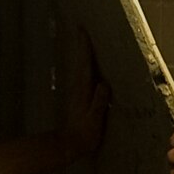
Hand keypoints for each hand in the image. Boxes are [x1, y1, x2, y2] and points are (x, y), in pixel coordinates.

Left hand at [58, 30, 110, 166]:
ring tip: (84, 41)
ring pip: (80, 67)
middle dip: (81, 45)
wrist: (69, 145)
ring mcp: (76, 92)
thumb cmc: (84, 134)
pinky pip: (81, 76)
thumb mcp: (94, 119)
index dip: (84, 48)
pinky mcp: (77, 98)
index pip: (85, 64)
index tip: (83, 32)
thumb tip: (104, 83)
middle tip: (81, 29)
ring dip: (81, 54)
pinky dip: (83, 66)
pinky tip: (86, 65)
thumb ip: (98, 101)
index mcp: (83, 90)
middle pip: (80, 62)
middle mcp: (77, 87)